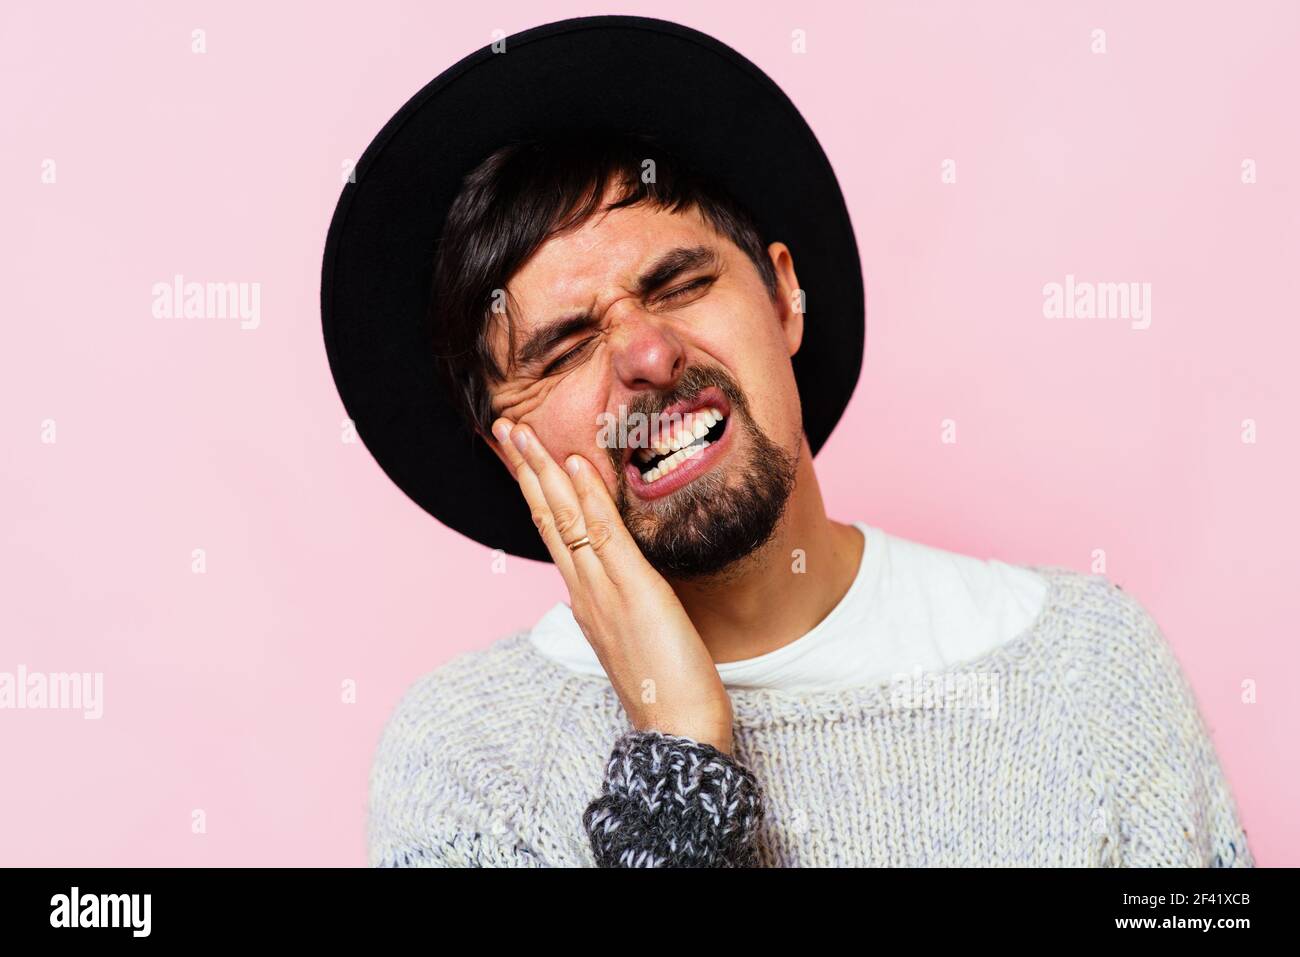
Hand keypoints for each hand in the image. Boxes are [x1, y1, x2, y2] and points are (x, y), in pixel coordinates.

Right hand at [491, 417, 734, 754]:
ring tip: (521, 430)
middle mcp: (585, 589)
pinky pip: (605, 535)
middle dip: (525, 469)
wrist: (677, 729)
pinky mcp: (634, 591)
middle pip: (548, 517)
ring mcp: (604, 589)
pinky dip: (588, 497)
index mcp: (586, 598)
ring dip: (543, 469)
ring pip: (565, 519)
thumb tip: (600, 591)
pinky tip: (573, 464)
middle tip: (504, 426)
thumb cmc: (665, 687)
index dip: (538, 490)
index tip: (524, 455)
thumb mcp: (635, 636)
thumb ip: (615, 607)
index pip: (556, 532)